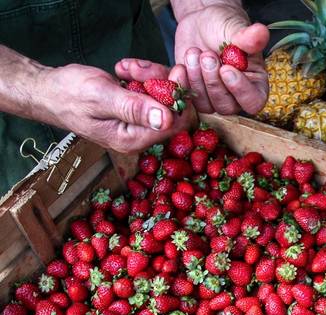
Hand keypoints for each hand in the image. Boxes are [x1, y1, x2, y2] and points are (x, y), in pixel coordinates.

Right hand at [38, 63, 190, 153]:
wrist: (50, 90)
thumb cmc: (69, 94)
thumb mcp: (101, 97)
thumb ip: (133, 109)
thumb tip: (165, 119)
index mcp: (133, 140)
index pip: (173, 123)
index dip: (179, 97)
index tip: (176, 71)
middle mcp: (140, 136)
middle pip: (173, 109)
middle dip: (162, 82)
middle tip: (136, 67)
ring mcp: (139, 123)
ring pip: (164, 97)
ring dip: (149, 75)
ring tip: (124, 67)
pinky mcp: (137, 110)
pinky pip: (152, 91)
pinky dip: (142, 76)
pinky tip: (123, 69)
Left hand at [173, 3, 268, 114]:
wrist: (201, 24)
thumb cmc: (224, 26)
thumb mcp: (235, 28)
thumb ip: (248, 36)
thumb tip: (262, 33)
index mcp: (255, 83)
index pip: (254, 101)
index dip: (240, 90)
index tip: (226, 69)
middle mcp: (237, 97)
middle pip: (227, 106)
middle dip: (213, 80)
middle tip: (207, 54)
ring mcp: (216, 99)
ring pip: (207, 106)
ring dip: (196, 79)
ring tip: (194, 52)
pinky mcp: (197, 96)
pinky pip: (188, 101)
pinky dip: (182, 83)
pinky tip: (181, 65)